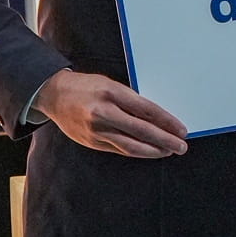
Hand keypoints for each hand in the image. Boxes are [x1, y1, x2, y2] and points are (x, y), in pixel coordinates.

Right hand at [34, 69, 188, 157]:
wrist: (54, 94)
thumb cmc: (87, 86)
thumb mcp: (111, 84)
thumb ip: (131, 101)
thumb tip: (158, 118)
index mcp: (111, 93)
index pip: (147, 110)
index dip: (167, 122)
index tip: (181, 130)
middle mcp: (103, 112)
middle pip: (142, 130)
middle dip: (165, 140)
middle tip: (181, 146)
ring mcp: (96, 130)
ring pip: (130, 145)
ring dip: (153, 150)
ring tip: (168, 151)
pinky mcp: (91, 142)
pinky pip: (119, 149)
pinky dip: (136, 152)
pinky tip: (148, 151)